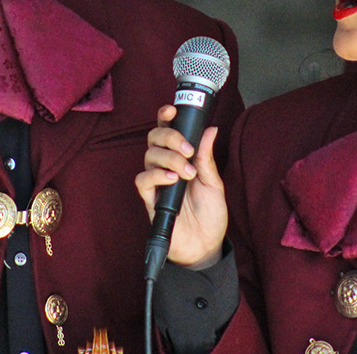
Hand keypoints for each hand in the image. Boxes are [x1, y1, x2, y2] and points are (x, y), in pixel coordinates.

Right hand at [135, 105, 227, 269]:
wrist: (205, 247)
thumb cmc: (210, 215)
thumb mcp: (214, 183)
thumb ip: (206, 157)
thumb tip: (210, 129)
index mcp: (181, 158)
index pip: (167, 131)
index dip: (165, 117)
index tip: (172, 109)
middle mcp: (165, 166)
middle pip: (154, 138)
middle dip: (169, 136)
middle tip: (187, 149)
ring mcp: (156, 182)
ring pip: (148, 155)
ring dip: (168, 158)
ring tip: (186, 171)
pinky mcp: (150, 200)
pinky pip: (142, 180)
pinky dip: (155, 175)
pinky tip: (171, 179)